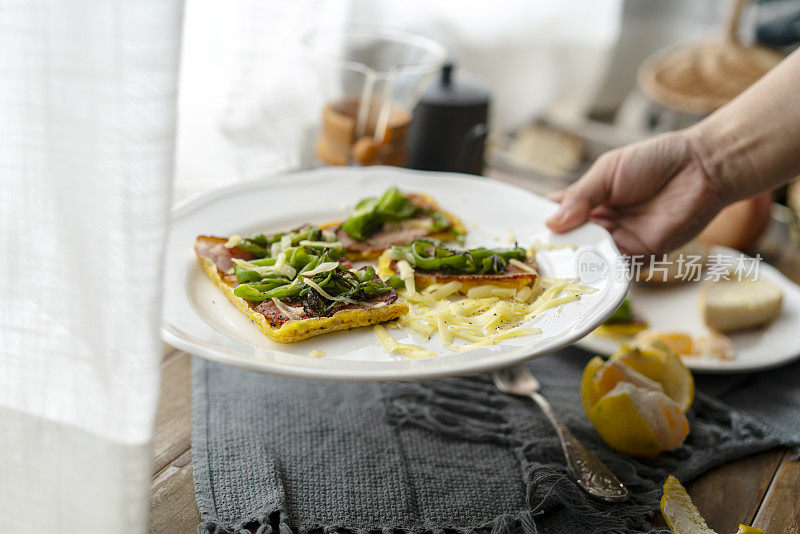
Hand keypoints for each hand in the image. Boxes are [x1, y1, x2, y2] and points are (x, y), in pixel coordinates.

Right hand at [545, 131, 725, 255]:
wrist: (703, 168)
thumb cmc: (656, 161)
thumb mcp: (607, 172)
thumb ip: (580, 197)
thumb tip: (550, 222)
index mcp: (590, 201)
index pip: (558, 217)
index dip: (541, 225)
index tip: (522, 233)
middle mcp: (602, 225)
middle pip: (570, 242)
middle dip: (553, 249)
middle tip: (532, 256)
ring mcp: (620, 243)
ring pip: (589, 259)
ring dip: (574, 262)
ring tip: (554, 263)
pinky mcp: (642, 256)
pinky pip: (615, 269)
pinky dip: (600, 271)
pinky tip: (585, 269)